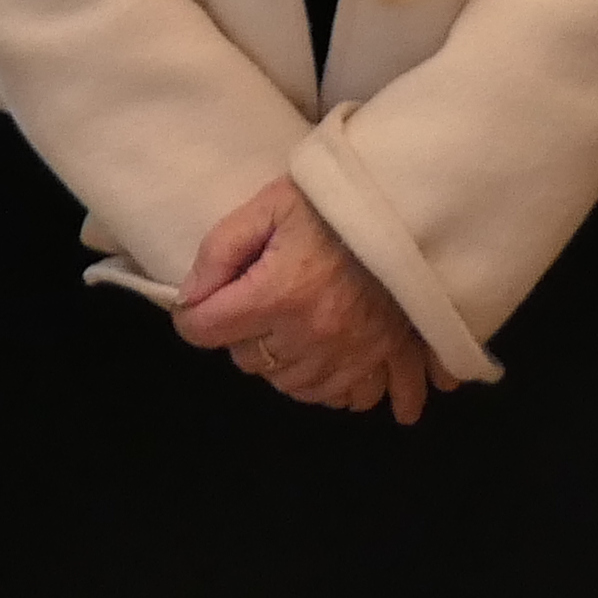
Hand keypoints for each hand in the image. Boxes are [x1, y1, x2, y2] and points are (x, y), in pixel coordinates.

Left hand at [170, 175, 446, 422]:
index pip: (205, 331)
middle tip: (260, 303)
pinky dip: (337, 387)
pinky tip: (333, 365)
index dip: (196, 315)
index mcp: (277, 294)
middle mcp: (311, 335)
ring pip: (292, 386)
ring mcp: (351, 353)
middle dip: (244, 336)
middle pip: (248, 362)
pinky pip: (350, 397)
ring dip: (284, 365)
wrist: (408, 201)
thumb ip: (219, 250)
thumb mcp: (267, 206)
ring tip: (293, 330)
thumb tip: (189, 298)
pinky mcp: (386, 357)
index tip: (204, 303)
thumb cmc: (333, 201)